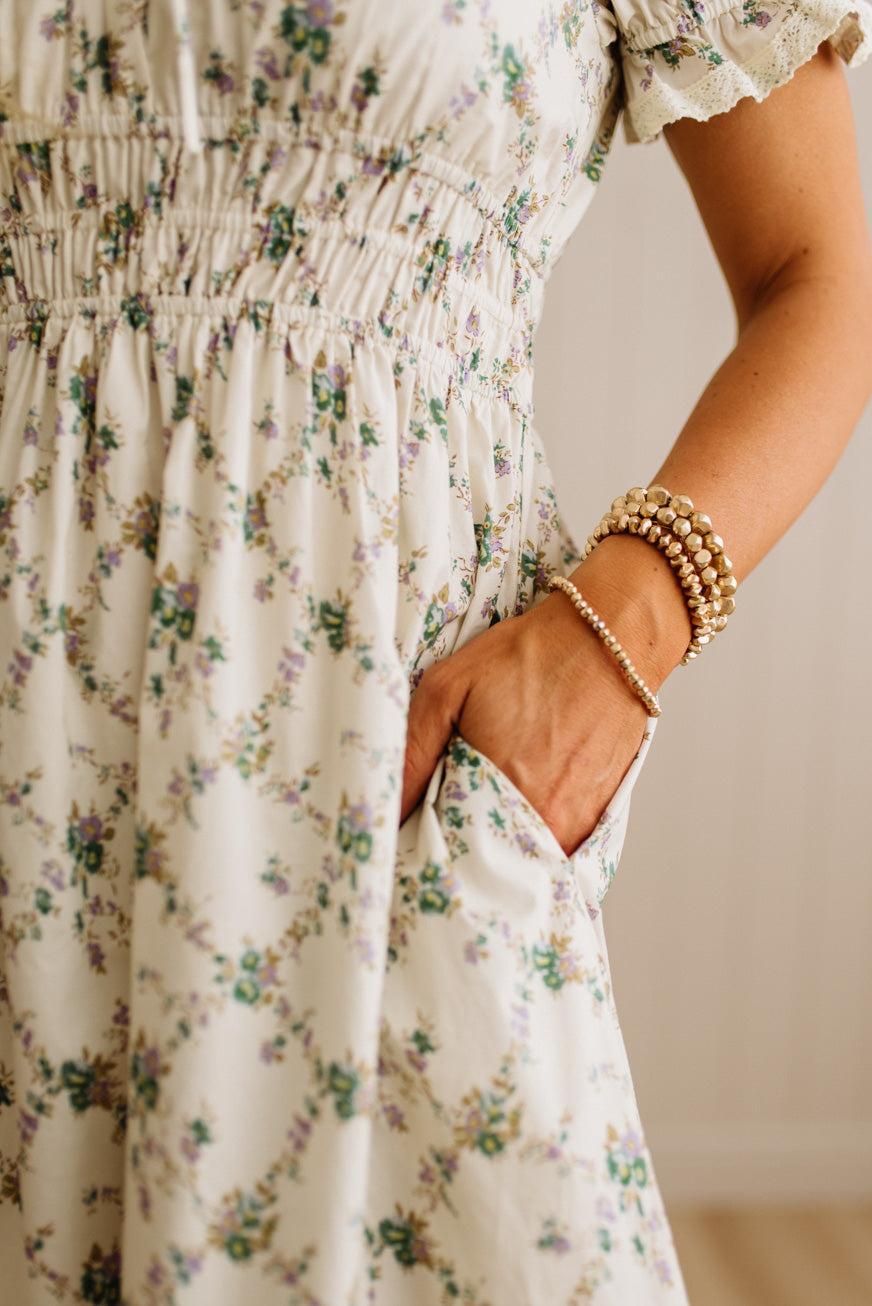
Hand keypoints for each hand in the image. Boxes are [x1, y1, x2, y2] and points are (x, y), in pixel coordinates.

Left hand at [399, 537, 689, 855]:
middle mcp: (543, 821)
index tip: (411, 840)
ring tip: (477, 816)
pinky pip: (554, 849)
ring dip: (497, 850)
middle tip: (440, 830)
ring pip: (521, 860)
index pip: (448, 856)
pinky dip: (531, 839)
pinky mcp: (598, 818)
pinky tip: (516, 809)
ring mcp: (576, 824)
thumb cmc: (527, 657)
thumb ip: (412, 752)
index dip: (427, 851)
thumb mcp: (448, 688)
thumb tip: (387, 808)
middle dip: (460, 856)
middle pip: (487, 865)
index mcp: (498, 795)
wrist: (610, 637)